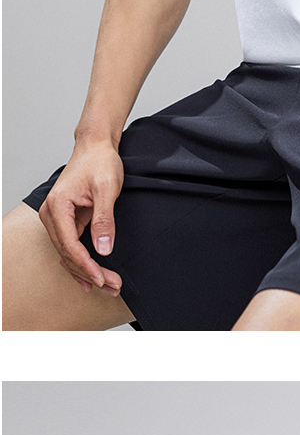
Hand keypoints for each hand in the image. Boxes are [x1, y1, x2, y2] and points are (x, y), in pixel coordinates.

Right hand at [38, 140, 124, 294]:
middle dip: (89, 273)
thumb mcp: (107, 189)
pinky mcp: (64, 221)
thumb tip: (103, 249)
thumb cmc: (100, 163)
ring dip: (86, 272)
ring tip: (109, 285)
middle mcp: (51, 213)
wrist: (95, 147)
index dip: (86, 265)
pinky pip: (70, 247)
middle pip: (67, 253)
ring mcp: (55, 218)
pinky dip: (81, 263)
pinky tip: (93, 278)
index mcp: (58, 205)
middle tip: (113, 286)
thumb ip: (104, 219)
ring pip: (67, 254)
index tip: (103, 279)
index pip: (69, 245)